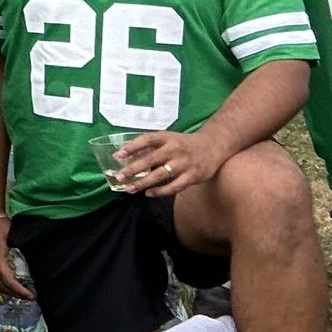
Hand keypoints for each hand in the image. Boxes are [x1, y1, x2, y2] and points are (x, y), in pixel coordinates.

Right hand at [0, 217, 33, 300]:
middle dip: (16, 294)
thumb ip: (20, 250)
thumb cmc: (1, 225)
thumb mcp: (13, 236)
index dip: (19, 290)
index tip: (30, 295)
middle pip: (1, 286)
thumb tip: (32, 264)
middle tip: (30, 298)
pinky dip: (2, 288)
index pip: (7, 279)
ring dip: (9, 293)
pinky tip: (11, 289)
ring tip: (22, 296)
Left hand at [111, 128, 225, 197]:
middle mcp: (175, 149)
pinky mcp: (192, 176)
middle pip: (151, 159)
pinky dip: (160, 191)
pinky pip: (174, 186)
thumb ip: (151, 146)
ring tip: (130, 188)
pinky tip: (148, 193)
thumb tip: (126, 157)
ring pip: (160, 175)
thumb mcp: (168, 139)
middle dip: (133, 169)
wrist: (213, 146)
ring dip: (143, 183)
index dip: (132, 147)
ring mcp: (184, 163)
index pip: (147, 140)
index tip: (119, 155)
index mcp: (167, 137)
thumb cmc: (183, 144)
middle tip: (119, 176)